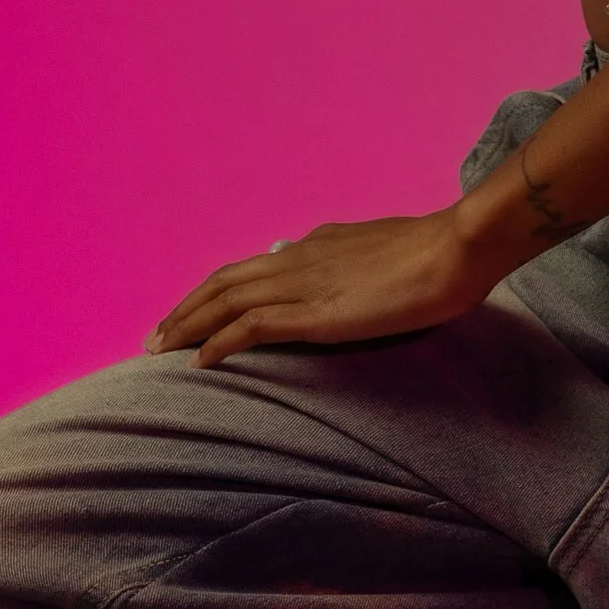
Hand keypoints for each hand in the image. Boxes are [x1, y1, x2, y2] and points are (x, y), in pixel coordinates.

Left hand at [148, 207, 492, 365]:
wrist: (455, 249)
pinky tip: (200, 361)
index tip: (188, 314)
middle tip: (153, 338)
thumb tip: (337, 281)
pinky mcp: (316, 313)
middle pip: (222, 283)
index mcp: (313, 247)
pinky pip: (252, 326)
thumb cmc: (434, 255)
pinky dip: (219, 342)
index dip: (211, 293)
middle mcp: (297, 259)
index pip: (247, 269)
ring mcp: (304, 285)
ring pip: (226, 301)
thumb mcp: (379, 255)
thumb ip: (350, 267)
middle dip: (183, 310)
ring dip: (187, 325)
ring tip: (159, 349)